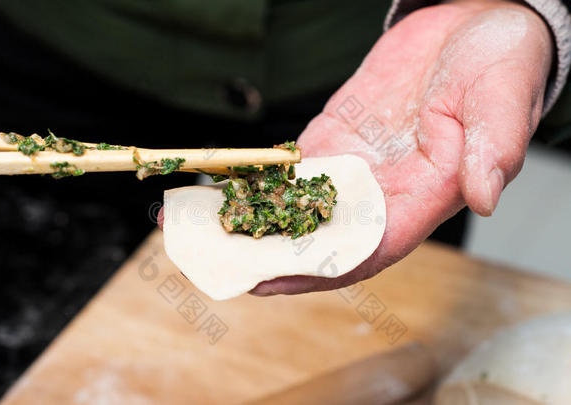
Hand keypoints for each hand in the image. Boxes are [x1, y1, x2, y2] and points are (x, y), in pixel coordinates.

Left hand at [250, 0, 552, 294]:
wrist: (473, 26)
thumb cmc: (498, 65)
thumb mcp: (502, 101)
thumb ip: (494, 149)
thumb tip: (484, 196)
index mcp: (426, 195)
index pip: (368, 247)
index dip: (319, 269)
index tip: (270, 281)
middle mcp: (386, 189)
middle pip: (324, 236)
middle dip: (275, 253)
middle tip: (224, 260)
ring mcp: (357, 163)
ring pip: (302, 205)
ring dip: (261, 220)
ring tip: (214, 230)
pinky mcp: (338, 135)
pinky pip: (297, 167)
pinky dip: (265, 180)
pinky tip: (233, 186)